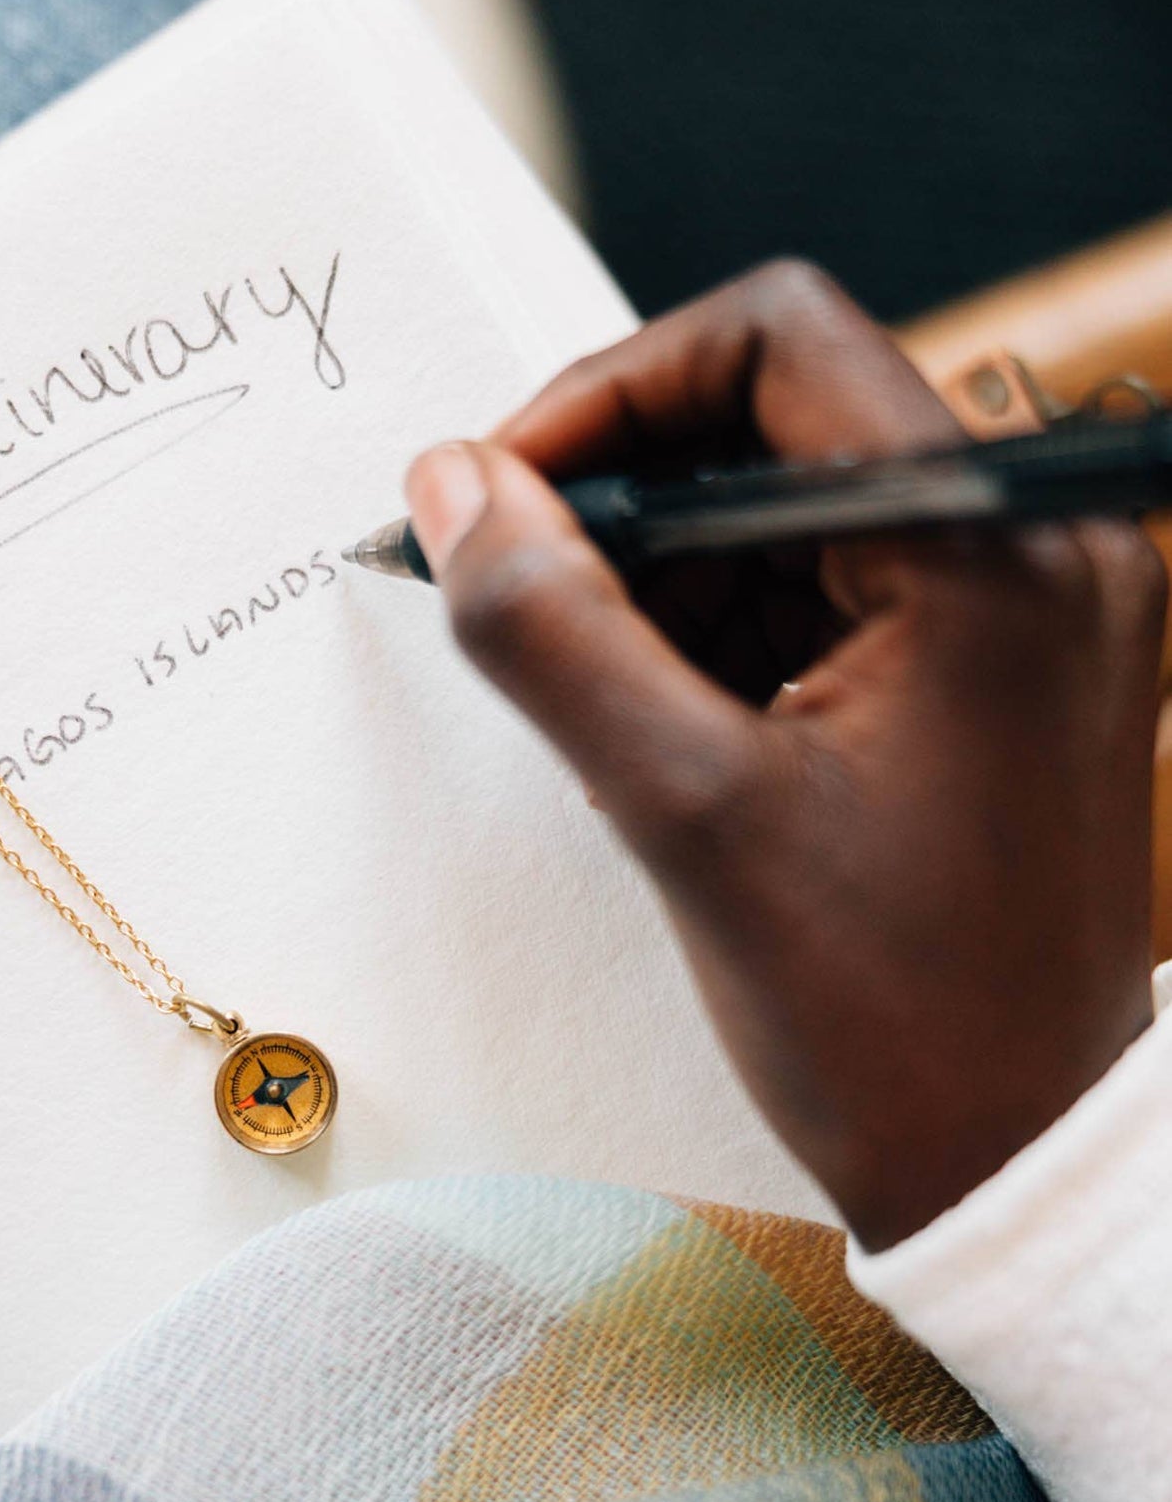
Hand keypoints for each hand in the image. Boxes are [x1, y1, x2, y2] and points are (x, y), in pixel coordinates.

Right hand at [406, 261, 1167, 1248]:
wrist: (1020, 1162)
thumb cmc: (891, 1021)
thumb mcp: (684, 815)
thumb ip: (553, 631)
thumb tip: (457, 490)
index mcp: (993, 548)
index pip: (775, 340)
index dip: (610, 395)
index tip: (506, 493)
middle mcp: (1045, 542)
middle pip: (789, 415)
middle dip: (637, 503)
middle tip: (528, 602)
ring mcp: (1042, 604)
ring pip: (806, 502)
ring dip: (680, 577)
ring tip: (613, 712)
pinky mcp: (1017, 664)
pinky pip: (848, 583)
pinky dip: (742, 630)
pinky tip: (680, 734)